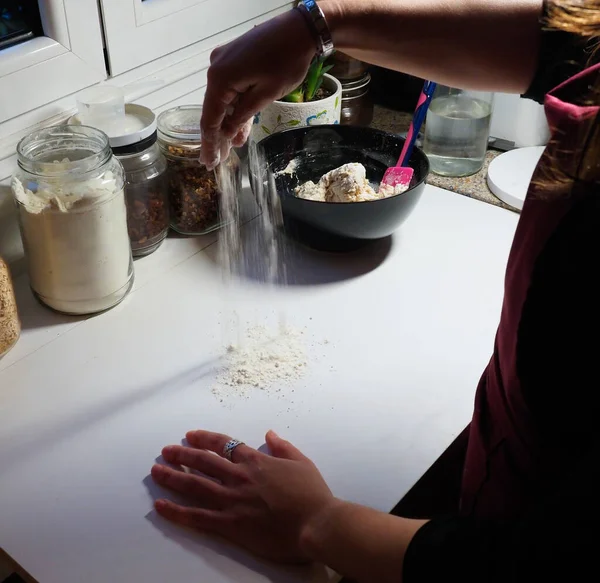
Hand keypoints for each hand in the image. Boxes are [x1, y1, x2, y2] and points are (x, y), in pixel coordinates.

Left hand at [151, 429, 337, 562]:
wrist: (316, 522)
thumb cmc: (312, 494)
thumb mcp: (301, 462)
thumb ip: (282, 447)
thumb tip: (269, 433)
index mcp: (255, 461)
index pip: (224, 444)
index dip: (204, 438)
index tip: (190, 435)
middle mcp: (239, 477)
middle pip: (203, 462)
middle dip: (182, 454)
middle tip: (165, 451)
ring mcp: (232, 500)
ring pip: (194, 485)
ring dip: (173, 477)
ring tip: (156, 471)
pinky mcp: (230, 524)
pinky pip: (197, 516)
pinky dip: (176, 511)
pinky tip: (160, 506)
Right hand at [199, 10, 315, 168]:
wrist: (300, 28)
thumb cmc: (286, 61)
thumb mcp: (265, 95)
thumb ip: (243, 115)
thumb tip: (228, 132)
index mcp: (220, 78)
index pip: (210, 118)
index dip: (210, 143)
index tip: (209, 162)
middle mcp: (216, 69)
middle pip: (213, 110)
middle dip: (216, 137)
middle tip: (213, 162)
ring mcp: (224, 62)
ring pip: (223, 101)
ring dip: (227, 124)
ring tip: (228, 150)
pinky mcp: (235, 60)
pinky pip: (232, 90)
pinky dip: (236, 108)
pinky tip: (238, 130)